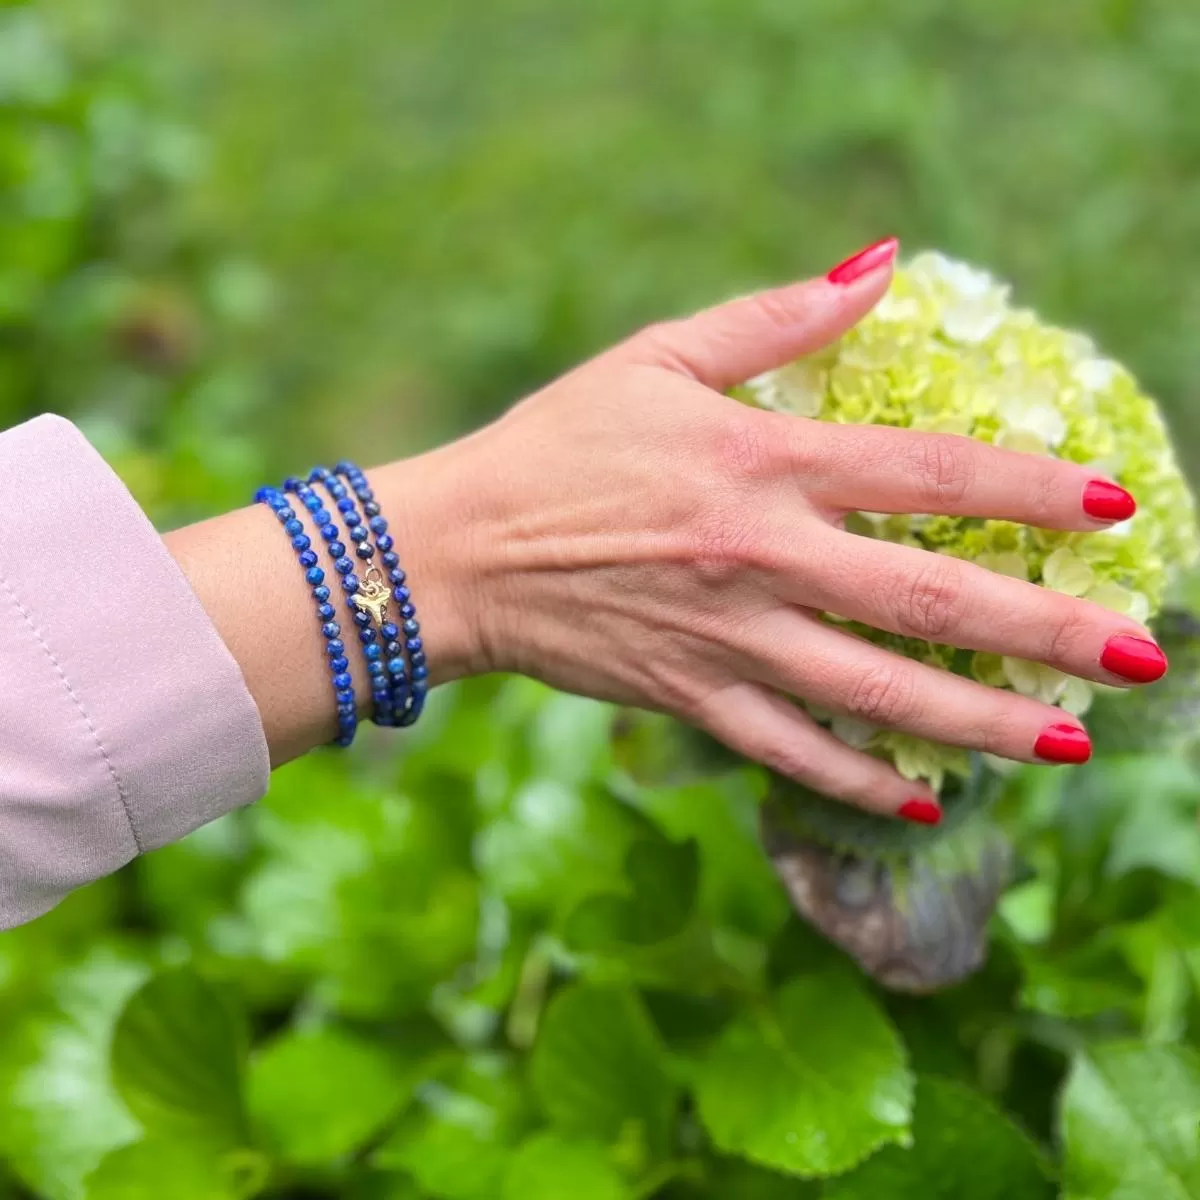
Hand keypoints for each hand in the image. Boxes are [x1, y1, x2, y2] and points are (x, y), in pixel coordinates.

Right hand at [391, 238, 1166, 822]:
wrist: (458, 549)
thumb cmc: (556, 444)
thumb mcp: (657, 358)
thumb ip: (774, 317)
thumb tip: (877, 264)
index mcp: (760, 460)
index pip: (926, 472)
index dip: (1026, 490)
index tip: (1106, 509)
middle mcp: (760, 556)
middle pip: (928, 600)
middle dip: (1044, 632)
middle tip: (1138, 656)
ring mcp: (729, 637)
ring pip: (876, 693)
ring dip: (982, 724)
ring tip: (1069, 746)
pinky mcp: (693, 696)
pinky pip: (791, 749)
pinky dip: (858, 779)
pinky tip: (922, 800)